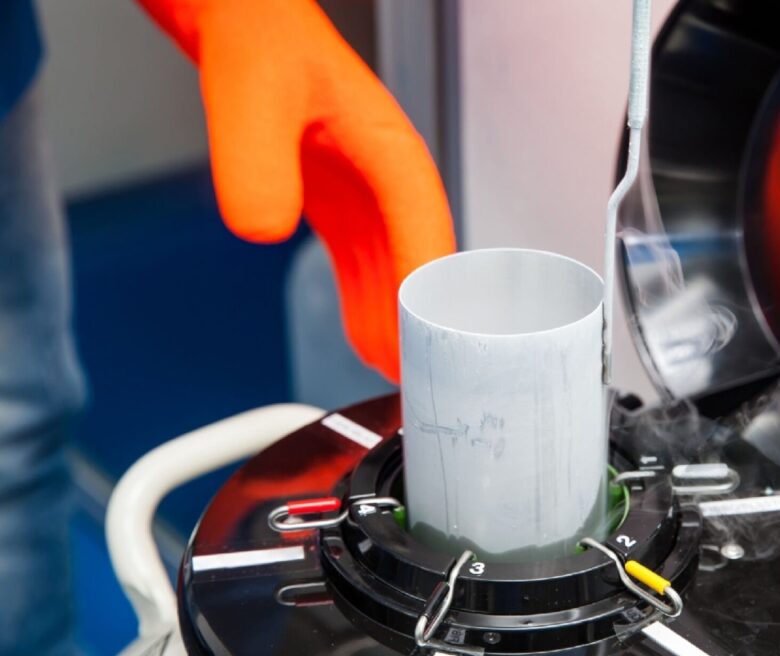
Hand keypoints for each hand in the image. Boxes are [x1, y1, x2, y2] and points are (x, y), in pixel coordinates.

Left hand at [137, 0, 455, 380]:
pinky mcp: (337, 197)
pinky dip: (368, 299)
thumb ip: (255, 161)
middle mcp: (386, 174)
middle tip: (423, 383)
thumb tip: (263, 228)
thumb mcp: (252, 90)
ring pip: (396, 267)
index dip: (431, 297)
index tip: (430, 347)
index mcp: (390, 148)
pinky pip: (365, 260)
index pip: (427, 234)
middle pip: (422, 262)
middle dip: (424, 324)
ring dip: (397, 321)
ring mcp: (364, 188)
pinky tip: (365, 330)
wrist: (235, 11)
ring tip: (400, 373)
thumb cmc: (259, 29)